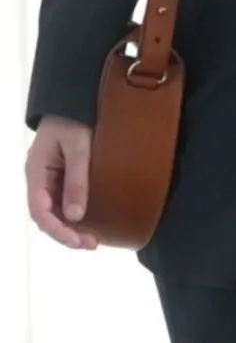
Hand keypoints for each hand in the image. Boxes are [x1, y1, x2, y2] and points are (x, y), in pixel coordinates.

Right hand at [25, 116, 99, 249]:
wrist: (74, 98)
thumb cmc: (74, 118)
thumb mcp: (79, 146)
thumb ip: (77, 179)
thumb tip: (75, 215)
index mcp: (36, 171)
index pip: (40, 211)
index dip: (58, 230)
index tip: (77, 240)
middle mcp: (38, 178)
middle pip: (46, 215)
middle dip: (66, 233)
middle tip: (91, 243)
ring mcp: (48, 177)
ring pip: (53, 210)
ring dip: (70, 226)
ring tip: (92, 239)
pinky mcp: (60, 175)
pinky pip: (61, 200)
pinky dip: (73, 214)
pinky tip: (88, 221)